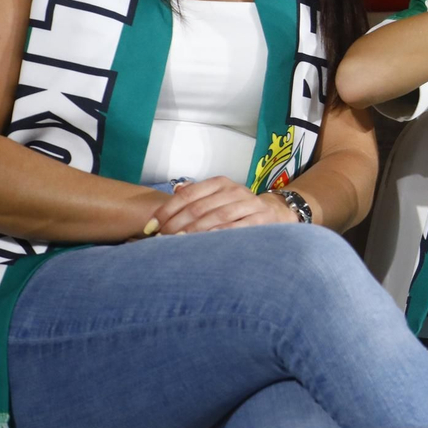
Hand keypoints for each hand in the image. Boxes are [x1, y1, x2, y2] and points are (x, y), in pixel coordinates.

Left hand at [150, 177, 297, 234]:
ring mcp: (248, 204)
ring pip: (214, 217)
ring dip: (193, 231)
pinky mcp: (260, 220)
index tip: (152, 226)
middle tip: (161, 239)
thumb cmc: (238, 209)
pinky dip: (216, 236)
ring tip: (176, 243)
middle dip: (175, 225)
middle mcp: (234, 190)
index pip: (187, 194)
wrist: (275, 213)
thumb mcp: (218, 196)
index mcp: (220, 183)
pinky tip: (203, 245)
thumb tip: (176, 189)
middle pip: (198, 207)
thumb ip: (196, 195)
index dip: (167, 210)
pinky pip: (234, 228)